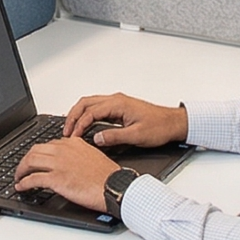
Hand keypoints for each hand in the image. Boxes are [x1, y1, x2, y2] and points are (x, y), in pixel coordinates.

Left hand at [13, 137, 119, 212]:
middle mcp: (63, 150)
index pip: (48, 145)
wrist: (113, 186)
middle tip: (22, 168)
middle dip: (25, 160)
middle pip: (34, 150)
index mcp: (72, 143)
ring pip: (30, 162)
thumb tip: (69, 161)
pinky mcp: (56, 179)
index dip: (38, 154)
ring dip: (20, 170)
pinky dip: (23, 183)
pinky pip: (33, 179)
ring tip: (18, 177)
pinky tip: (21, 187)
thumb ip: (78, 154)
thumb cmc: (107, 176)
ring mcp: (58, 164)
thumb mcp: (92, 155)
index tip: (35, 160)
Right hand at [63, 93, 188, 147]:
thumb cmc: (159, 127)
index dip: (79, 125)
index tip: (73, 136)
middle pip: (85, 103)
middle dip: (73, 116)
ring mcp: (117, 102)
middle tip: (65, 131)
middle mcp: (115, 100)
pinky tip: (83, 124)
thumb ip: (115, 137)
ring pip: (89, 104)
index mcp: (118, 104)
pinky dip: (86, 114)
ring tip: (70, 128)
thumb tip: (96, 139)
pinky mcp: (119, 108)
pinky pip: (97, 108)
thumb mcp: (137, 136)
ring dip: (78, 114)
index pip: (90, 112)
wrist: (173, 123)